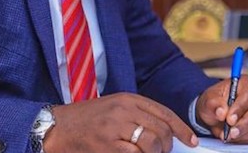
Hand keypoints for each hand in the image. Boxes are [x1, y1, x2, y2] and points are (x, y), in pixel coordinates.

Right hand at [43, 92, 197, 152]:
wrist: (57, 127)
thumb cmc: (85, 119)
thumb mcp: (114, 108)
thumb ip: (137, 115)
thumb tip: (164, 132)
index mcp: (127, 99)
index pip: (164, 113)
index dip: (181, 129)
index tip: (190, 141)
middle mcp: (123, 111)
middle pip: (161, 130)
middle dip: (167, 146)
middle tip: (162, 152)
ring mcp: (116, 128)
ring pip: (152, 144)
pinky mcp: (108, 146)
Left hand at [195, 75, 247, 142]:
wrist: (214, 113)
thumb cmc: (214, 101)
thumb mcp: (208, 99)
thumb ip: (213, 104)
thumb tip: (221, 112)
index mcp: (247, 83)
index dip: (240, 107)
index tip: (229, 119)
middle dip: (245, 123)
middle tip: (231, 132)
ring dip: (244, 133)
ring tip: (229, 136)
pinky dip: (245, 138)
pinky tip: (234, 138)